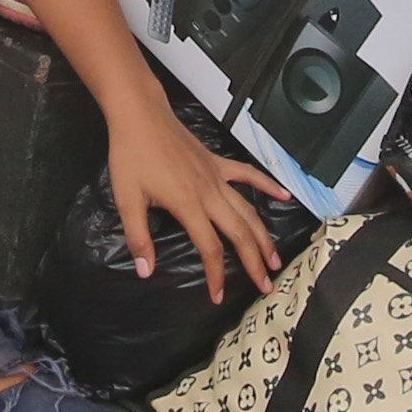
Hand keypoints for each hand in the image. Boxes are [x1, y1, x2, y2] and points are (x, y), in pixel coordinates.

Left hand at [104, 92, 283, 300]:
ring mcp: (217, 176)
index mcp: (189, 205)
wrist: (140, 116)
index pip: (210, 248)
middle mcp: (210, 193)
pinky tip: (284, 196)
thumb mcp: (127, 200)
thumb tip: (146, 271)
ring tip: (275, 259)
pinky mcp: (217, 163)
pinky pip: (248, 175)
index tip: (218, 295)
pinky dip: (267, 186)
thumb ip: (139, 237)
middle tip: (266, 286)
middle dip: (255, 262)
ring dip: (264, 236)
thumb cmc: (131, 156)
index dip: (216, 275)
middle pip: (240, 233)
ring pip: (248, 210)